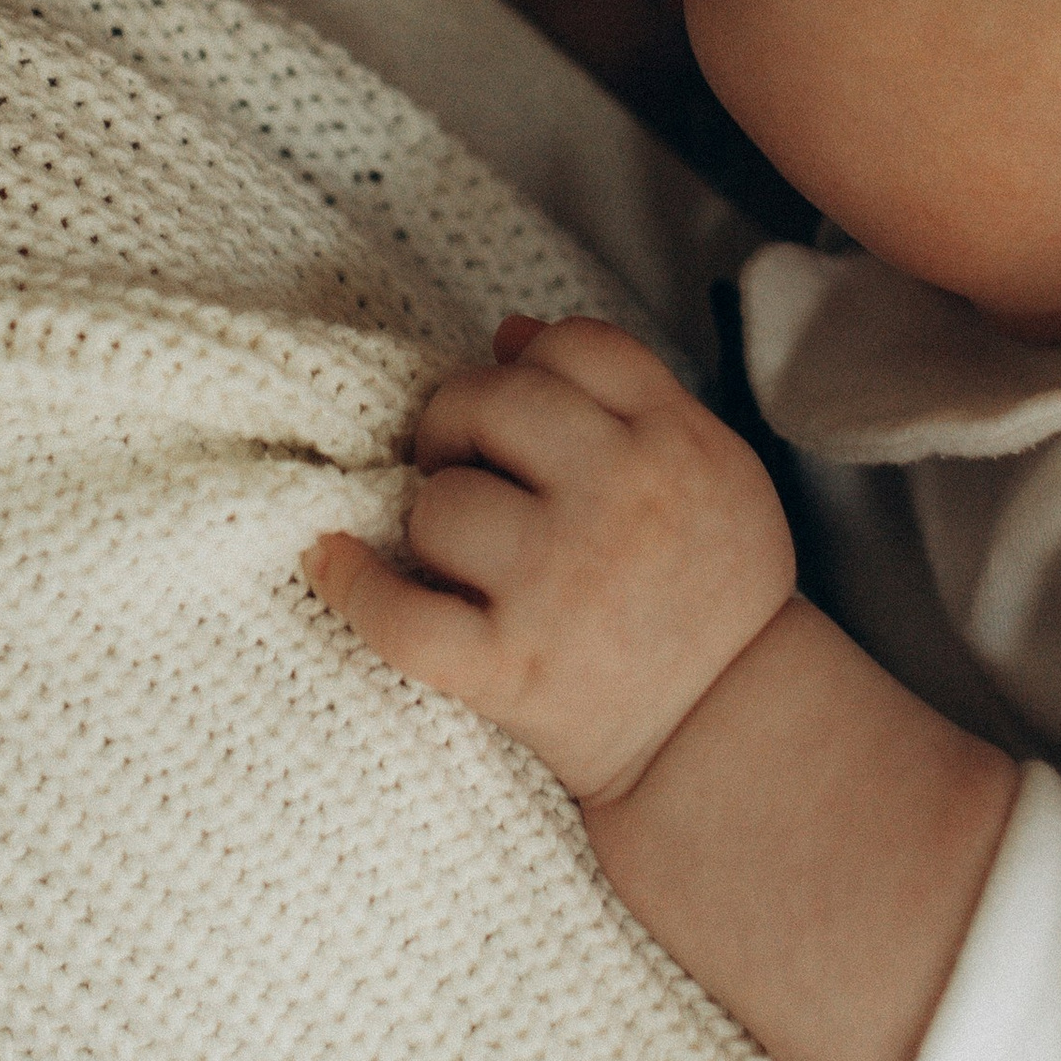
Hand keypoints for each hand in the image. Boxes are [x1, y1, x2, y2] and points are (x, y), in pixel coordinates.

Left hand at [304, 315, 796, 803]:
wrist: (729, 727)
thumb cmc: (711, 589)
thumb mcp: (711, 469)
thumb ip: (626, 391)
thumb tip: (509, 332)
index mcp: (675, 442)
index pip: (572, 346)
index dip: (526, 363)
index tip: (514, 409)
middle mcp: (620, 500)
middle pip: (492, 401)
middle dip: (457, 421)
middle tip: (459, 461)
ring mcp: (560, 585)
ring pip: (439, 501)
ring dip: (433, 518)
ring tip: (462, 550)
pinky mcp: (510, 668)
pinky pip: (398, 614)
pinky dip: (351, 585)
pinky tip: (331, 559)